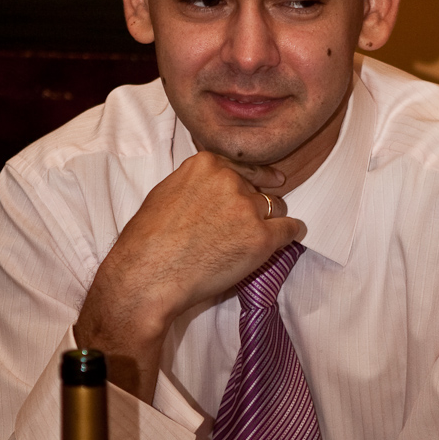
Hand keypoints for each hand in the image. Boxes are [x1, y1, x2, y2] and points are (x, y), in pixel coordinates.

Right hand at [74, 152, 304, 400]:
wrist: (149, 275)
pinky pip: (290, 230)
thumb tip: (213, 187)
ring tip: (249, 242)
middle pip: (259, 190)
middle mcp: (229, 180)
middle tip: (240, 230)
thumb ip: (197, 184)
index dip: (257, 180)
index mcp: (206, 164)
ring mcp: (246, 208)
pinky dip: (289, 236)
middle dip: (254, 207)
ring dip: (269, 222)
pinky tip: (283, 242)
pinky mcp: (261, 237)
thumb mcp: (167, 192)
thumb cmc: (148, 241)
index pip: (243, 168)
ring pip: (276, 208)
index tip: (273, 182)